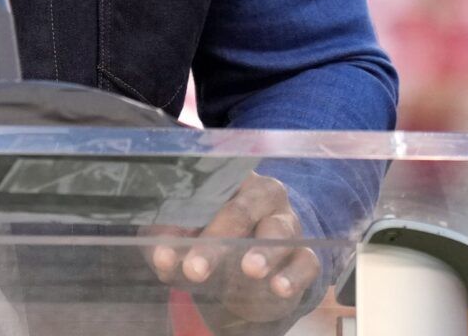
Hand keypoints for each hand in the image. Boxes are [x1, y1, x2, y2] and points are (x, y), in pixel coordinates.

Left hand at [148, 175, 320, 329]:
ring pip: (278, 231)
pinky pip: (305, 262)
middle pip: (239, 211)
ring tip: (250, 269)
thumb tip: (163, 258)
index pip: (207, 187)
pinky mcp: (305, 256)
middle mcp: (263, 195)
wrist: (248, 278)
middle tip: (195, 268)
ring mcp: (288, 224)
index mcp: (228, 181)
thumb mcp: (186, 243)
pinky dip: (293, 275)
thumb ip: (172, 247)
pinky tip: (279, 287)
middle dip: (216, 241)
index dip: (186, 209)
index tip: (168, 239)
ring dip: (263, 252)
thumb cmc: (213, 244)